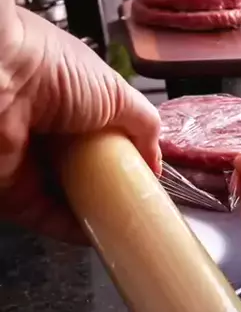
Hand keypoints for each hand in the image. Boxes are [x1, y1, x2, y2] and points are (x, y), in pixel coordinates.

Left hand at [0, 5, 160, 242]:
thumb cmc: (56, 74)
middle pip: (86, 169)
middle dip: (113, 187)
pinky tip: (103, 237)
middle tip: (138, 203)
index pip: (103, 136)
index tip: (147, 176)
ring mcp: (30, 166)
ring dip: (97, 212)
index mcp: (71, 101)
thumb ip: (143, 125)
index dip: (127, 156)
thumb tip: (155, 159)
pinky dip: (76, 231)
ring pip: (68, 197)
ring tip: (127, 226)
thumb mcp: (117, 92)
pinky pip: (49, 218)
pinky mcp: (14, 194)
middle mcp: (48, 133)